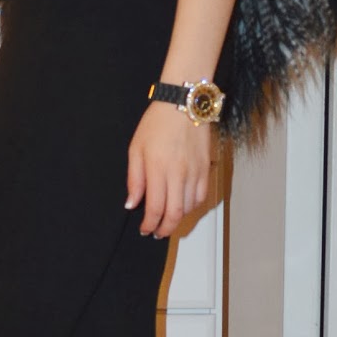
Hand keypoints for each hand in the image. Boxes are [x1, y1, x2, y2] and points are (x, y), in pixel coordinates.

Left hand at [125, 102, 212, 238]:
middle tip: (157, 232)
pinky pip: (201, 196)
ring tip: (167, 219)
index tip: (145, 229)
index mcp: (158, 169)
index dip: (149, 224)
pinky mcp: (205, 168)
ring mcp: (194, 172)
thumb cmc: (157, 123)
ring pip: (189, 208)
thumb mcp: (136, 149)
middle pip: (175, 214)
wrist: (183, 104)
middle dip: (165, 229)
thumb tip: (132, 204)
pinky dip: (191, 206)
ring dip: (177, 218)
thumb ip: (134, 179)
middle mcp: (178, 174)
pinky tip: (182, 205)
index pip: (155, 208)